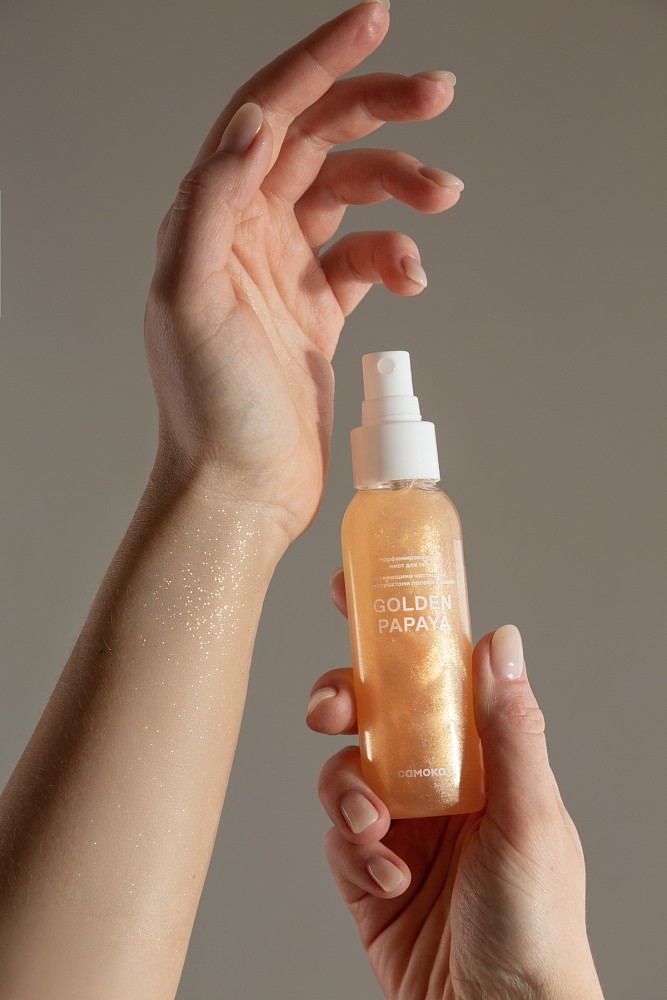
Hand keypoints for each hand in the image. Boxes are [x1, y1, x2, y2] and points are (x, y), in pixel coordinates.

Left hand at [143, 1, 462, 541]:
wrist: (242, 485)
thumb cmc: (210, 407)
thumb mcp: (192, 298)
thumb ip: (213, 201)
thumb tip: (252, 122)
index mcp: (212, 217)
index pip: (266, 113)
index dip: (318, 63)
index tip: (373, 24)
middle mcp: (247, 234)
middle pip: (318, 140)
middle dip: (379, 110)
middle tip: (437, 93)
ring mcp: (286, 269)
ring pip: (353, 194)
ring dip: (402, 187)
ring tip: (443, 198)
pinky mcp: (319, 308)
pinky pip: (368, 256)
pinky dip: (398, 254)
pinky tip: (411, 276)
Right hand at [307, 569, 603, 999]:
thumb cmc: (536, 924)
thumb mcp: (530, 817)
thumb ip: (511, 730)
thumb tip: (500, 638)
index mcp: (482, 755)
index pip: (435, 675)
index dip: (394, 631)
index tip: (353, 592)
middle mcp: (439, 780)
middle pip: (374, 713)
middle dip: (344, 701)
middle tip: (332, 709)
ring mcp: (401, 823)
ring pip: (343, 770)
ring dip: (346, 792)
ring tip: (372, 828)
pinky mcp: (366, 869)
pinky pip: (336, 835)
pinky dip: (352, 850)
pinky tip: (386, 879)